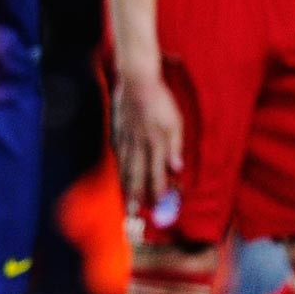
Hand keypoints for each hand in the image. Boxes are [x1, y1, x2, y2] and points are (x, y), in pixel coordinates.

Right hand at [111, 68, 182, 207]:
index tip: (156, 206)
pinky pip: (119, 155)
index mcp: (155, 144)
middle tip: (133, 212)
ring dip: (126, 186)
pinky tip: (120, 174)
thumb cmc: (161, 101)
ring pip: (125, 168)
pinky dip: (119, 168)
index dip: (156, 191)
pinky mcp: (118, 132)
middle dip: (136, 196)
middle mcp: (138, 146)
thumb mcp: (175, 122)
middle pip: (137, 176)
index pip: (155, 174)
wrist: (136, 82)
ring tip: (125, 200)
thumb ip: (175, 147)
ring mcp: (125, 140)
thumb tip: (176, 169)